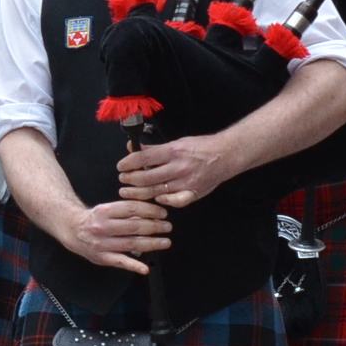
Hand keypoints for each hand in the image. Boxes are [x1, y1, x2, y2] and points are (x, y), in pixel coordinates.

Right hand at [59, 199, 172, 273]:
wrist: (72, 230)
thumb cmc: (94, 218)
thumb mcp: (106, 209)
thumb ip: (126, 211)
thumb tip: (151, 212)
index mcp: (104, 211)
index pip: (132, 209)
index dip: (150, 210)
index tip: (162, 213)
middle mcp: (102, 227)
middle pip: (134, 226)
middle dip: (154, 226)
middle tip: (168, 227)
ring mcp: (102, 244)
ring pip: (131, 244)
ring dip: (151, 243)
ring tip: (165, 242)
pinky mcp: (102, 257)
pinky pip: (120, 262)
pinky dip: (134, 266)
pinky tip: (145, 268)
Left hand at [117, 135, 238, 209]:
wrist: (225, 155)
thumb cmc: (200, 147)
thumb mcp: (176, 142)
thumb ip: (154, 148)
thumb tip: (133, 148)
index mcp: (173, 152)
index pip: (144, 158)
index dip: (128, 163)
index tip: (121, 166)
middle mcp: (179, 168)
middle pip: (146, 178)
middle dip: (130, 180)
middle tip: (123, 179)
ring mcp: (186, 183)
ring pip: (156, 192)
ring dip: (139, 193)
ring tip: (128, 191)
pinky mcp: (193, 193)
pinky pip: (173, 202)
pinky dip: (162, 201)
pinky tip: (155, 198)